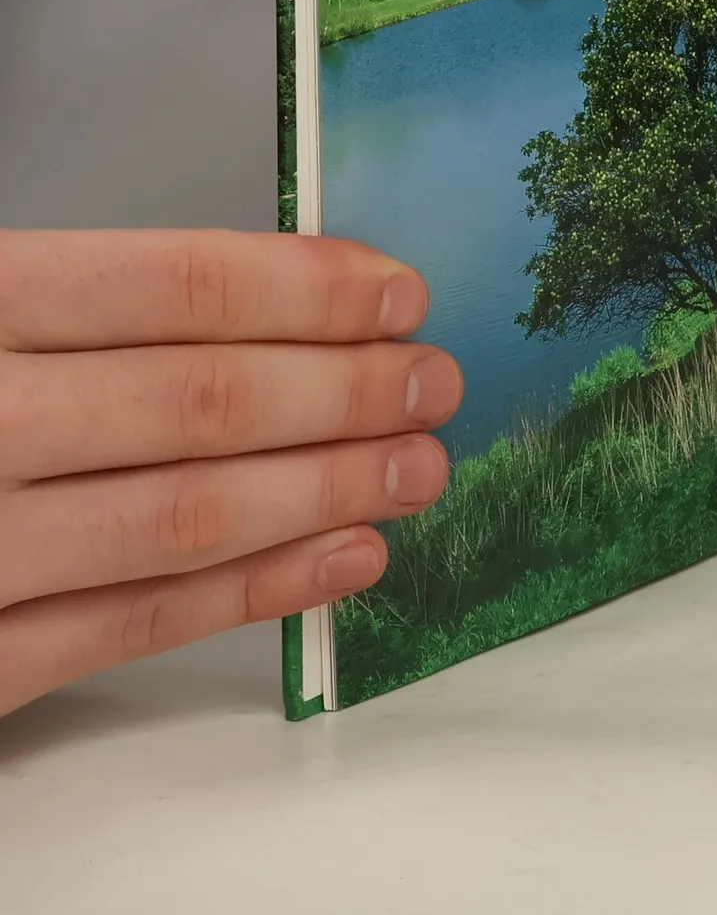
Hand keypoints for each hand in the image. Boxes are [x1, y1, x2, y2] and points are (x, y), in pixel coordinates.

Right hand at [0, 231, 460, 717]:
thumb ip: (85, 304)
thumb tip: (285, 294)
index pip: (170, 289)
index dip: (304, 292)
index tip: (398, 294)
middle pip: (196, 404)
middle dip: (343, 394)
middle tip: (434, 383)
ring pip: (180, 518)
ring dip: (325, 491)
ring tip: (417, 469)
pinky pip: (126, 625)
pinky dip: (252, 591)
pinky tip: (343, 558)